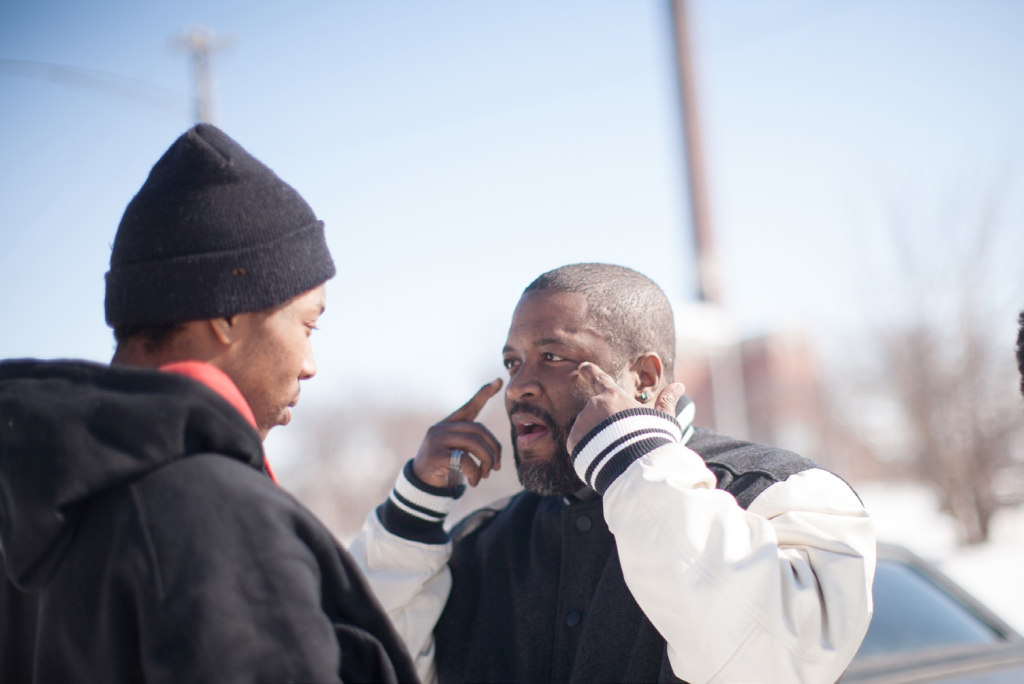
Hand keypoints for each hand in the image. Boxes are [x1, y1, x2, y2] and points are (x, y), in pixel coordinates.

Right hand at [412, 378, 503, 487]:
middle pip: (479, 430)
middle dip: (493, 449)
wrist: (422, 487)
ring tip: (485, 474)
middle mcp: (440, 428)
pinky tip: (474, 481)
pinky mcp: (435, 455)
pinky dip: (475, 473)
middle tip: (496, 467)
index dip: (484, 394)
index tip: (499, 381)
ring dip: (486, 461)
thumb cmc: (444, 468)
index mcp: (448, 425)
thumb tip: (496, 452)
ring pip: (474, 443)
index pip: (469, 407)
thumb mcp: (457, 453)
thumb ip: (471, 445)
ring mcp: (436, 440)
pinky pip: (465, 460)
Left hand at [566, 362, 684, 453]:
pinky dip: (588, 450)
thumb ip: (667, 401)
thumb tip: (680, 385)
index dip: (590, 371)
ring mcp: (581, 423)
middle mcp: (593, 405)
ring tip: (614, 451)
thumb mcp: (663, 418)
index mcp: (613, 396)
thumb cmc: (651, 438)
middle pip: (596, 411)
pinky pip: (578, 444)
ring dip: (596, 436)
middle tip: (620, 439)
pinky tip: (602, 458)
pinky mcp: (573, 442)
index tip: (582, 366)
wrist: (634, 465)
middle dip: (605, 422)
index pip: (599, 378)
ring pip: (587, 428)